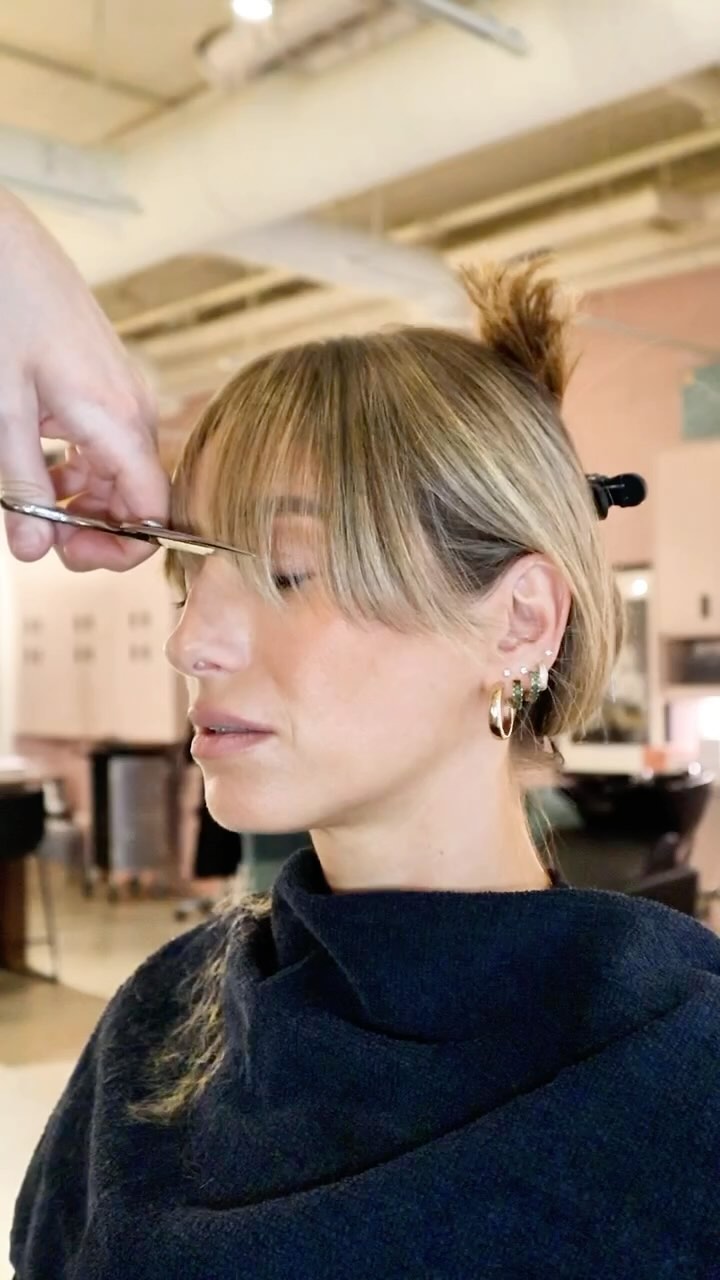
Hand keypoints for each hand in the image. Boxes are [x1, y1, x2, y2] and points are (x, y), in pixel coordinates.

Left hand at [0, 189, 168, 570]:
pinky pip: (105, 447)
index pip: (153, 514)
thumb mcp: (3, 409)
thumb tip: (33, 549)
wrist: (4, 237)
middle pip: (138, 501)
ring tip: (30, 503)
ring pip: (119, 478)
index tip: (68, 555)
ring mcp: (122, 397)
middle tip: (39, 537)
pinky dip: (76, 471)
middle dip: (94, 531)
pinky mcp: (104, 386)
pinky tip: (39, 467)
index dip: (120, 549)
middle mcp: (134, 413)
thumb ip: (22, 484)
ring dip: (80, 504)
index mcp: (119, 422)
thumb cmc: (6, 308)